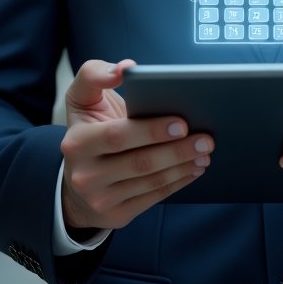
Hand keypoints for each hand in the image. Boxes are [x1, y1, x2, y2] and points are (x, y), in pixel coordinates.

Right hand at [60, 59, 213, 230]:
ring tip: (206, 152)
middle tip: (207, 138)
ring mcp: (100, 198)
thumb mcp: (81, 99)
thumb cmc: (89, 129)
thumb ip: (94, 74)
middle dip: (178, 150)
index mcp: (77, 142)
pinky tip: (194, 168)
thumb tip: (126, 68)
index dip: (151, 130)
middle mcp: (85, 174)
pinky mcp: (116, 215)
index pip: (118, 136)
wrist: (76, 182)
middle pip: (140, 162)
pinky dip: (178, 182)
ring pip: (150, 182)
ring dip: (183, 166)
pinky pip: (153, 198)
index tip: (182, 122)